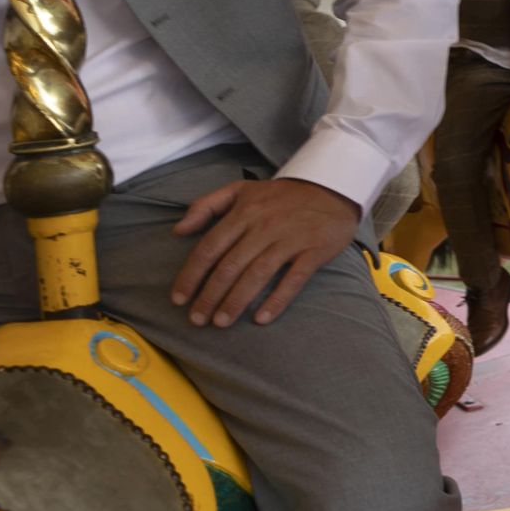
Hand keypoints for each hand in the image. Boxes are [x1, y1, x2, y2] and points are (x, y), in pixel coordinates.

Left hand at [169, 177, 361, 325]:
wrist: (331, 188)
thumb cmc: (281, 195)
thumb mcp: (240, 191)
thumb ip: (205, 206)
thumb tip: (177, 230)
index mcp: (243, 214)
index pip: (209, 248)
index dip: (191, 276)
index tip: (178, 299)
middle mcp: (264, 227)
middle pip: (230, 266)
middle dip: (210, 296)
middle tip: (198, 319)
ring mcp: (290, 240)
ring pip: (257, 275)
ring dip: (236, 301)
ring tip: (221, 322)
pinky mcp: (314, 251)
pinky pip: (293, 279)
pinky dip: (277, 300)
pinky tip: (261, 319)